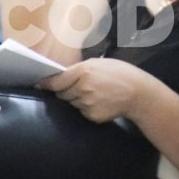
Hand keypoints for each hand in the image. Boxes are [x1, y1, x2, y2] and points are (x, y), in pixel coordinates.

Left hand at [40, 59, 155, 122]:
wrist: (138, 93)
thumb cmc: (120, 73)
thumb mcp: (100, 63)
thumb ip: (80, 69)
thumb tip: (62, 75)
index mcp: (83, 71)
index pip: (56, 81)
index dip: (46, 84)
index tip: (39, 84)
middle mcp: (82, 88)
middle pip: (62, 93)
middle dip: (66, 91)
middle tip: (79, 87)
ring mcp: (86, 103)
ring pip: (72, 103)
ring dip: (77, 99)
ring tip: (94, 93)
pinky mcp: (91, 115)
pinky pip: (82, 112)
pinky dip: (86, 108)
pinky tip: (99, 102)